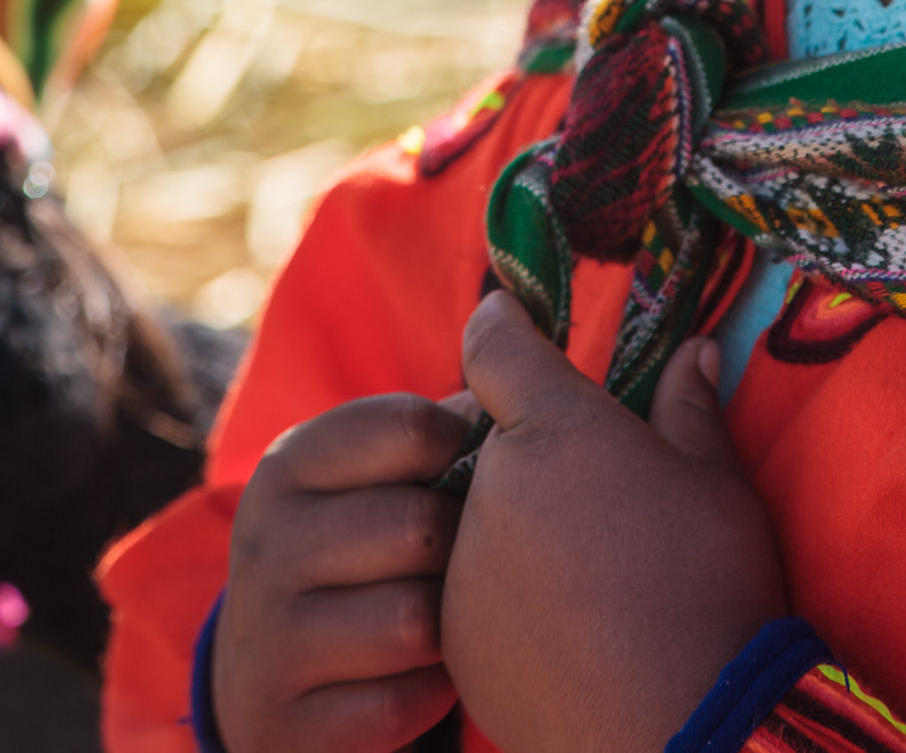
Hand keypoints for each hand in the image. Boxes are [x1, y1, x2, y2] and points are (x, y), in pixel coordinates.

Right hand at [213, 394, 471, 752]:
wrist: (278, 681)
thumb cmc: (367, 549)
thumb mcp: (382, 474)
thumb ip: (446, 420)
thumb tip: (510, 326)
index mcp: (290, 463)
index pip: (411, 427)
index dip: (463, 452)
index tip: (460, 473)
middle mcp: (262, 544)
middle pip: (418, 528)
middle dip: (459, 550)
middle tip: (451, 562)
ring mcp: (265, 638)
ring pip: (414, 621)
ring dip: (448, 628)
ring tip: (435, 618)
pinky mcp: (282, 724)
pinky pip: (403, 704)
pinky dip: (429, 695)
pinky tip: (412, 679)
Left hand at [441, 293, 787, 752]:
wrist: (681, 735)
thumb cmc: (712, 592)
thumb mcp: (717, 484)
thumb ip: (689, 408)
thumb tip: (696, 350)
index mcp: (554, 428)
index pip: (493, 343)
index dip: (503, 324)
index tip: (511, 317)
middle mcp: (489, 489)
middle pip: (494, 443)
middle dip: (535, 450)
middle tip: (596, 488)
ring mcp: (464, 571)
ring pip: (483, 520)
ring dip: (521, 526)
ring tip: (593, 572)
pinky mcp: (456, 641)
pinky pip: (475, 593)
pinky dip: (510, 595)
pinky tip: (571, 626)